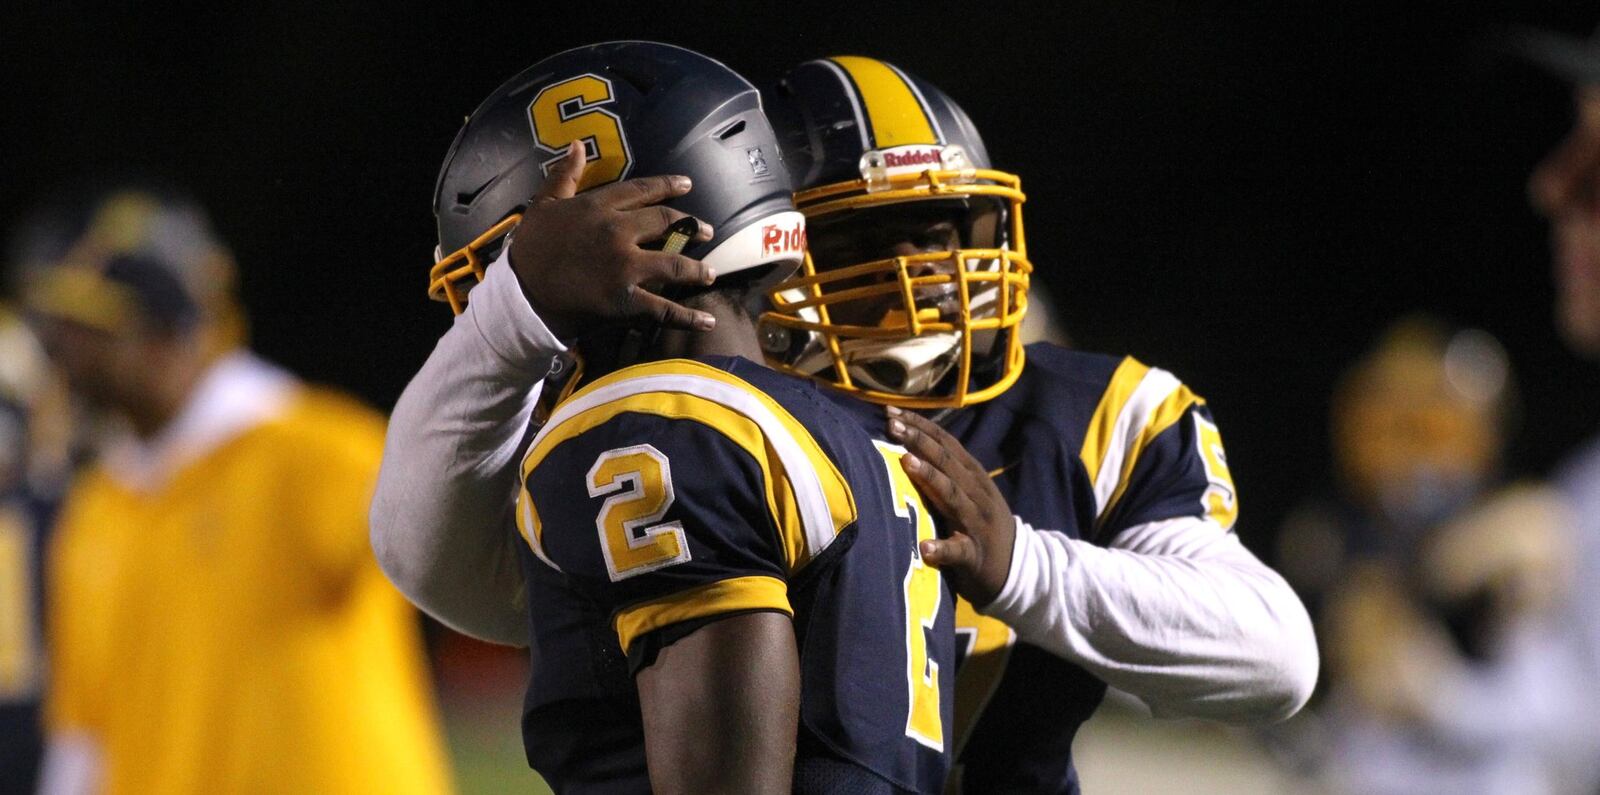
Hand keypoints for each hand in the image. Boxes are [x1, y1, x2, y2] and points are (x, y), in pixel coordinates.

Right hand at [507, 141, 717, 338]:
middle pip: (666, 222)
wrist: (520, 296)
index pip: (642, 190)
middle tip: (706, 231)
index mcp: (598, 207)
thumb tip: (577, 145)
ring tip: (710, 273)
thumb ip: (564, 175)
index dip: (668, 185)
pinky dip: (688, 317)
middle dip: (690, 226)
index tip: (687, 186)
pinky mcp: (626, 301)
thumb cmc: (529, 249)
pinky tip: (707, 320)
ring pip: (674, 265)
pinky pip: (665, 308)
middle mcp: (617, 232)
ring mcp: (625, 267)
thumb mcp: (543, 205)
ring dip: (697, 269)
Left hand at [886, 406, 1014, 606]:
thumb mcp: (970, 493)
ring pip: (952, 496)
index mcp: (973, 477)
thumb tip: (908, 446)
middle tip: (892, 424)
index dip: (921, 425)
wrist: (1018, 568)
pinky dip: (942, 549)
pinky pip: (958, 551)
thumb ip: (947, 472)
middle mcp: (977, 494)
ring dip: (930, 478)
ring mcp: (977, 524)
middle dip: (919, 441)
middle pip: (947, 462)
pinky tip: (926, 547)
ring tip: (906, 463)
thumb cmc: (981, 526)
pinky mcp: (974, 555)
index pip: (946, 443)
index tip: (892, 410)